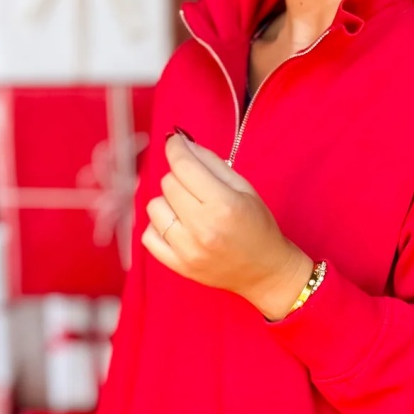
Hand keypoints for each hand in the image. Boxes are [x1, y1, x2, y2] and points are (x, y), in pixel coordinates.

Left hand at [143, 133, 314, 319]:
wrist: (265, 270)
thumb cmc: (258, 228)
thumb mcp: (244, 188)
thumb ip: (211, 162)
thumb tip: (181, 142)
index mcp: (223, 205)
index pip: (183, 165)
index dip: (176, 148)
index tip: (175, 143)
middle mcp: (203, 228)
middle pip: (167, 183)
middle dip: (179, 177)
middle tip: (196, 186)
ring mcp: (188, 250)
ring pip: (154, 207)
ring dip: (168, 202)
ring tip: (188, 209)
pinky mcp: (179, 265)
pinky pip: (148, 235)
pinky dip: (159, 226)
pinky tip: (178, 227)